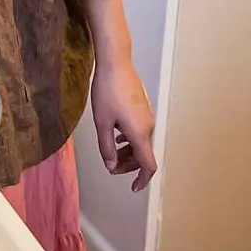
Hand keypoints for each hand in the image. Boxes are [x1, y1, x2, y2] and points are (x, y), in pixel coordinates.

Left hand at [90, 57, 156, 191]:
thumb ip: (106, 147)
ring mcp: (146, 115)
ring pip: (140, 142)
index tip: (133, 188)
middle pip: (143, 155)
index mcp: (140, 133)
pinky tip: (116, 134)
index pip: (148, 165)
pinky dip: (129, 138)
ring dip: (127, 151)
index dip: (142, 180)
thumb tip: (111, 165)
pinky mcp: (142, 107)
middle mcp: (148, 126)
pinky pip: (139, 130)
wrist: (116, 62)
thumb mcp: (102, 122)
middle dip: (128, 164)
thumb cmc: (107, 92)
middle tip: (111, 166)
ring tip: (111, 152)